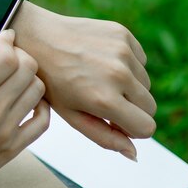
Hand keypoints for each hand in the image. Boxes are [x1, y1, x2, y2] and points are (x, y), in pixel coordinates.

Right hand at [0, 29, 50, 187]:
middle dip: (20, 55)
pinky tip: (28, 100)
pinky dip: (41, 105)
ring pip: (37, 90)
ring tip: (16, 77)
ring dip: (30, 78)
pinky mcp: (14, 147)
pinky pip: (42, 121)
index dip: (8, 42)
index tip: (4, 38)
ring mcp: (5, 131)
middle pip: (27, 69)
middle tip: (10, 56)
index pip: (6, 58)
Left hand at [16, 7, 155, 160]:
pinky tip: (101, 61)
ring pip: (146, 83)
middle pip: (150, 107)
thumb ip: (104, 137)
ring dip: (129, 86)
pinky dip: (127, 65)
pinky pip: (141, 60)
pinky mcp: (123, 34)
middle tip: (104, 101)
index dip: (130, 129)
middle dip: (132, 110)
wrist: (36, 38)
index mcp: (104, 99)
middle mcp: (118, 74)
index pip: (146, 127)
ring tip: (98, 79)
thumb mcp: (71, 115)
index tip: (113, 121)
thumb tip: (134, 154)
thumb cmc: (51, 81)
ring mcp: (122, 51)